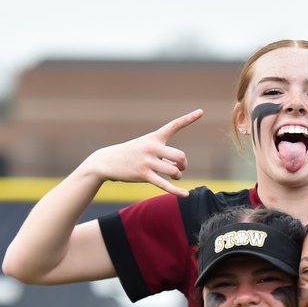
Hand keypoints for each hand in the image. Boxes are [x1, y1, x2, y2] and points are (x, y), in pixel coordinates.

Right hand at [84, 110, 201, 196]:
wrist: (106, 161)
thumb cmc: (130, 154)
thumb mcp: (145, 147)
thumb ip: (163, 155)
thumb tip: (176, 170)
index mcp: (154, 137)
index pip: (174, 125)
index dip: (188, 118)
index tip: (201, 111)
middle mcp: (152, 147)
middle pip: (181, 156)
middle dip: (184, 164)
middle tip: (179, 168)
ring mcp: (147, 161)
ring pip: (174, 171)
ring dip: (177, 176)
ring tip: (173, 176)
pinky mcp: (143, 175)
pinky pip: (164, 184)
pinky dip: (176, 190)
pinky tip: (185, 194)